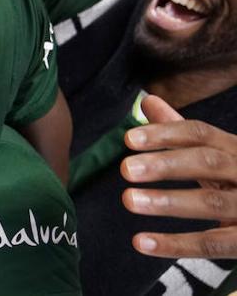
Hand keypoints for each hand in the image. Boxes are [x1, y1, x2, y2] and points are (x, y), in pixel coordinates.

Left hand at [121, 94, 236, 259]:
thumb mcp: (220, 155)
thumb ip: (183, 133)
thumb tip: (148, 101)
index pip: (200, 133)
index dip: (164, 134)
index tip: (128, 139)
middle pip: (208, 162)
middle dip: (166, 164)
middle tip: (125, 169)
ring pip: (212, 201)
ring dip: (168, 201)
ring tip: (129, 200)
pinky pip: (214, 242)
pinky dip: (177, 244)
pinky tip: (142, 242)